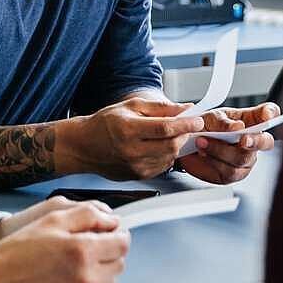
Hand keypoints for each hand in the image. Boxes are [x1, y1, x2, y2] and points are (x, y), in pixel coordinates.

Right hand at [0, 201, 128, 282]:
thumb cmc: (20, 249)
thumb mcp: (52, 219)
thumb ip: (88, 215)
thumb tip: (114, 222)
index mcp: (83, 250)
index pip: (123, 244)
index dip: (117, 236)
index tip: (107, 235)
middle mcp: (87, 276)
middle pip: (119, 263)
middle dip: (109, 253)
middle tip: (87, 249)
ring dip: (102, 273)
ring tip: (76, 267)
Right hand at [63, 97, 203, 179]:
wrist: (85, 146)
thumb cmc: (105, 123)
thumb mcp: (131, 106)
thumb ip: (160, 107)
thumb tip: (184, 108)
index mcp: (128, 129)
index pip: (165, 128)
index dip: (185, 124)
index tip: (197, 120)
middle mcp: (131, 151)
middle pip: (171, 145)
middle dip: (184, 134)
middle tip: (187, 126)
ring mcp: (134, 166)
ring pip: (169, 157)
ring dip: (177, 145)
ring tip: (171, 134)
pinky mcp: (138, 176)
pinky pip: (162, 166)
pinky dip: (167, 155)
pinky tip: (160, 146)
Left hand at [178, 102, 277, 184]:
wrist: (187, 145)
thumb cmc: (204, 127)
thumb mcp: (211, 117)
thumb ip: (224, 122)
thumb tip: (238, 127)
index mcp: (251, 119)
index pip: (269, 113)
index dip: (271, 114)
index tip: (266, 115)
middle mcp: (253, 140)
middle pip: (265, 142)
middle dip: (255, 140)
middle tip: (244, 139)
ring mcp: (246, 159)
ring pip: (242, 158)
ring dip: (221, 150)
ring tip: (203, 142)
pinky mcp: (234, 174)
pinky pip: (229, 171)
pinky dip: (214, 161)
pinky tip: (204, 153)